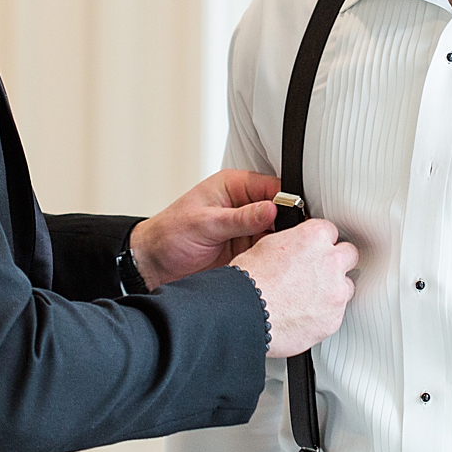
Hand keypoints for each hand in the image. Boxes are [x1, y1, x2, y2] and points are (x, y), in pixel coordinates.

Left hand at [128, 170, 281, 288]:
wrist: (153, 264)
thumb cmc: (169, 235)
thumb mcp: (206, 223)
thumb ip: (241, 218)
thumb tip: (272, 209)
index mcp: (233, 187)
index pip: (273, 187)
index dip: (288, 201)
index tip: (298, 217)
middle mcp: (243, 206)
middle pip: (280, 211)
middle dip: (288, 225)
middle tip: (293, 240)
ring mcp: (245, 230)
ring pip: (277, 234)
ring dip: (280, 244)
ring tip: (283, 254)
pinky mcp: (245, 251)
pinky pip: (267, 253)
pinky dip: (272, 259)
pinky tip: (275, 264)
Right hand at [231, 220, 357, 356]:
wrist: (244, 313)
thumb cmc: (248, 282)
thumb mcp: (265, 246)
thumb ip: (291, 243)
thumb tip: (295, 247)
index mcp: (314, 237)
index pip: (330, 231)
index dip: (320, 242)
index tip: (313, 251)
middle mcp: (331, 262)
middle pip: (348, 255)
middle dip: (335, 263)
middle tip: (317, 272)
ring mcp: (336, 292)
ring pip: (346, 287)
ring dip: (333, 290)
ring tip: (308, 298)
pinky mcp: (334, 319)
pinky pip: (336, 314)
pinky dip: (324, 315)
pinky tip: (304, 316)